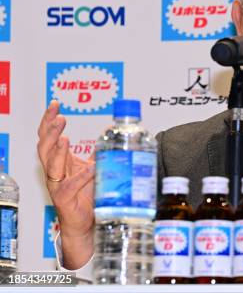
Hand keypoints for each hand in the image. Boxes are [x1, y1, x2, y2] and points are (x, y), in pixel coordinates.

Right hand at [36, 100, 94, 268]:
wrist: (86, 223)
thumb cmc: (88, 195)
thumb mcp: (95, 167)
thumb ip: (100, 151)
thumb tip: (112, 132)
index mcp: (60, 160)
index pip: (49, 136)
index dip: (48, 120)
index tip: (54, 104)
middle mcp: (56, 171)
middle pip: (45, 146)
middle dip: (50, 130)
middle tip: (59, 117)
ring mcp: (58, 185)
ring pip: (51, 165)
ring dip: (58, 150)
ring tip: (63, 137)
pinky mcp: (65, 199)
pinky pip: (70, 186)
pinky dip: (81, 176)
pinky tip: (90, 168)